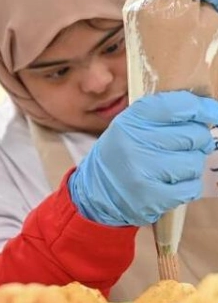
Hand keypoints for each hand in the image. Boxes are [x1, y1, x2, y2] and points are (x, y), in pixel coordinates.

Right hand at [68, 91, 217, 226]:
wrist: (96, 190)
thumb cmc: (121, 153)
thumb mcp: (130, 126)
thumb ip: (162, 116)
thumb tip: (207, 111)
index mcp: (130, 120)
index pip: (177, 106)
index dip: (202, 108)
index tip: (212, 113)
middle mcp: (135, 142)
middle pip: (193, 135)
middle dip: (197, 141)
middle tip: (183, 146)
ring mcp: (144, 170)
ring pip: (194, 162)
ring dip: (190, 166)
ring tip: (171, 168)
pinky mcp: (152, 197)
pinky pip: (192, 187)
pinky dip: (187, 186)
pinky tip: (170, 184)